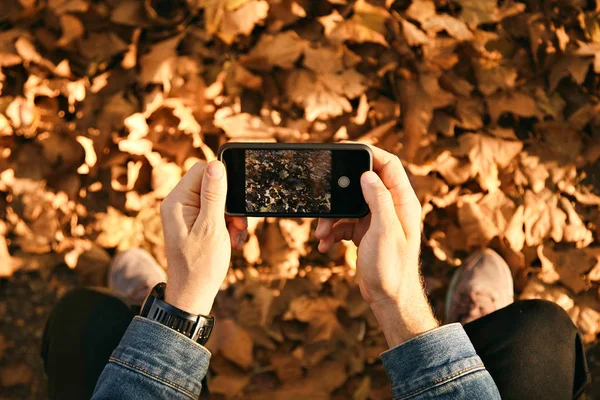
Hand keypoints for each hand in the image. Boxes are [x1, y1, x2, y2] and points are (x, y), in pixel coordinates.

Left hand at [160, 161, 247, 315]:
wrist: (193, 294)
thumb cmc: (200, 265)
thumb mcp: (211, 228)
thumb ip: (214, 195)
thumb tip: (216, 165)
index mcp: (177, 201)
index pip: (202, 170)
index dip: (223, 181)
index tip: (234, 203)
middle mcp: (179, 204)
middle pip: (212, 184)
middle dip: (230, 203)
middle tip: (236, 225)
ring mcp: (187, 214)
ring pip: (219, 199)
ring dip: (232, 216)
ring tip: (234, 236)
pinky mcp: (196, 223)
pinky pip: (217, 213)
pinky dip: (228, 224)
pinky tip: (232, 240)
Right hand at [315, 146, 437, 346]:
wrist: (389, 300)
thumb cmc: (392, 269)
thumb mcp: (384, 231)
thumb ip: (379, 200)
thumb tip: (367, 175)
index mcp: (402, 202)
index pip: (389, 165)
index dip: (370, 153)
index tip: (346, 150)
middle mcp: (391, 207)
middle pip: (363, 183)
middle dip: (340, 192)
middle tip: (324, 195)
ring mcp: (378, 220)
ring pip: (349, 205)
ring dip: (331, 217)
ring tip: (321, 233)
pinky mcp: (366, 232)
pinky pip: (345, 223)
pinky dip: (333, 230)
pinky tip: (325, 244)